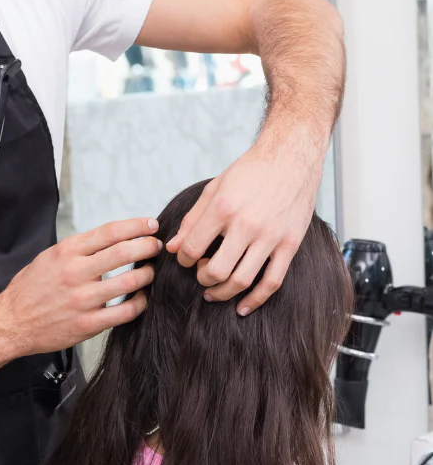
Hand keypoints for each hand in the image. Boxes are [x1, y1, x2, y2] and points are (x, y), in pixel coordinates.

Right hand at [0, 218, 161, 357]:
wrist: (12, 322)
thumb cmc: (31, 288)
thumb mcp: (49, 257)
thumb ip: (79, 249)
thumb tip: (111, 240)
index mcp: (66, 251)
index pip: (110, 232)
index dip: (135, 226)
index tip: (151, 225)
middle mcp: (75, 272)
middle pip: (124, 252)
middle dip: (147, 247)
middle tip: (157, 246)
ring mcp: (83, 299)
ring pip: (129, 282)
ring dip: (147, 274)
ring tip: (151, 271)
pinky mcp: (88, 324)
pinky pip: (125, 312)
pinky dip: (139, 303)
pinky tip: (141, 298)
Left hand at [165, 131, 323, 313]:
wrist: (290, 158)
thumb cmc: (249, 172)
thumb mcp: (214, 189)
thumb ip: (192, 220)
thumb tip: (174, 248)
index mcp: (222, 207)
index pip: (193, 248)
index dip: (184, 259)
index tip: (185, 258)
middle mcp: (246, 224)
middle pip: (217, 270)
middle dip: (202, 279)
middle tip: (200, 275)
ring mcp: (271, 236)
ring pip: (243, 280)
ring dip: (223, 292)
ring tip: (214, 290)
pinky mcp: (290, 244)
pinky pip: (273, 282)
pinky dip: (256, 300)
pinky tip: (243, 307)